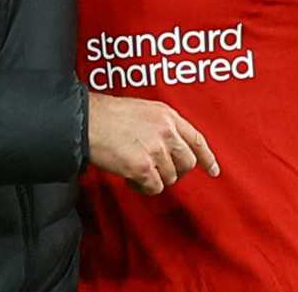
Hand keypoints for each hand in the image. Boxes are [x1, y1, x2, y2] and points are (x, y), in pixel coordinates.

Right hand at [87, 92, 218, 194]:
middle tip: (157, 170)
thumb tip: (168, 146)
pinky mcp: (143, 168)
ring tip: (137, 170)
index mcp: (167, 115)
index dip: (207, 157)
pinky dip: (143, 187)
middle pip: (187, 162)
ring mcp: (156, 150)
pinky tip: (131, 178)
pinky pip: (154, 187)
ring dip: (155, 178)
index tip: (212, 169)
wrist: (85, 122)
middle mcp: (166, 132)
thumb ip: (160, 125)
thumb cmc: (105, 114)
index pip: (197, 139)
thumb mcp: (141, 109)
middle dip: (175, 170)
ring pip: (170, 177)